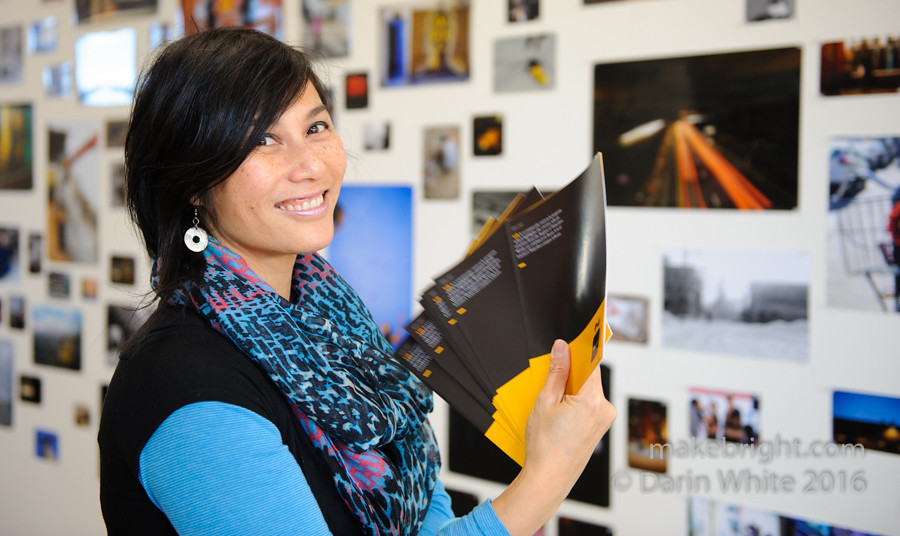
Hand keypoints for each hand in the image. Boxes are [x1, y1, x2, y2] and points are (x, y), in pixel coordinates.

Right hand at [492, 339, 615, 535]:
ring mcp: (604, 420)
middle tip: (551, 384)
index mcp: (592, 400)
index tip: (576, 338)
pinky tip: (559, 416)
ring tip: (552, 407)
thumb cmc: (545, 447)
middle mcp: (604, 409)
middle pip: (589, 376)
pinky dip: (575, 404)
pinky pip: (589, 405)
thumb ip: (556, 373)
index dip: (580, 350)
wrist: (548, 479)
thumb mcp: (544, 403)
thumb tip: (561, 348)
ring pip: (588, 391)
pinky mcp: (600, 428)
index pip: (591, 362)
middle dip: (570, 375)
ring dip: (572, 391)